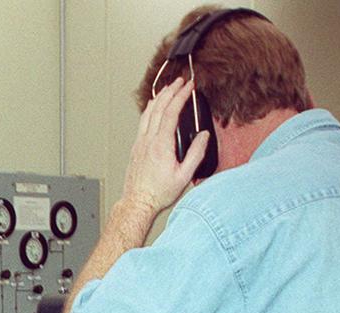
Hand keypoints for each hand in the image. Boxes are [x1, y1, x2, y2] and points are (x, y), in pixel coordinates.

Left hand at [122, 77, 209, 215]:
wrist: (138, 203)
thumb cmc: (158, 193)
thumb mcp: (184, 176)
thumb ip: (196, 154)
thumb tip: (203, 136)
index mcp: (161, 145)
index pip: (171, 112)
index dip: (181, 96)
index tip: (189, 86)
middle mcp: (148, 141)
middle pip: (158, 107)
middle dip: (170, 91)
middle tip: (179, 82)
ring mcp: (140, 143)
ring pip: (148, 113)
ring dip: (159, 98)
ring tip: (167, 89)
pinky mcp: (136, 148)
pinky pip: (142, 122)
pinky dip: (150, 110)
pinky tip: (153, 108)